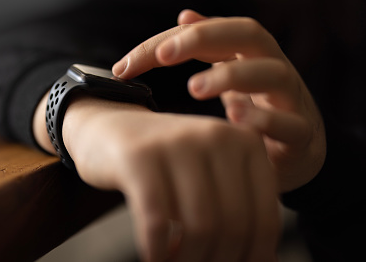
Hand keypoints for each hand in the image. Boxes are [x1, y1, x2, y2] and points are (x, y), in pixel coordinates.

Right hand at [62, 96, 278, 261]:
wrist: (110, 129)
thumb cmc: (164, 161)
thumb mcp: (209, 175)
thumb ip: (238, 209)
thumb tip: (268, 261)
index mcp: (245, 142)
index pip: (264, 217)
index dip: (253, 257)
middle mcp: (216, 136)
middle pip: (232, 225)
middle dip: (217, 261)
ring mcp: (176, 142)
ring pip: (199, 226)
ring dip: (188, 261)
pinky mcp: (138, 155)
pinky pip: (156, 220)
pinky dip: (156, 250)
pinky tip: (153, 256)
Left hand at [112, 10, 325, 192]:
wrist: (299, 153)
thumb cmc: (256, 110)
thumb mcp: (230, 75)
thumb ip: (209, 48)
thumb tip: (184, 14)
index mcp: (249, 53)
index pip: (211, 31)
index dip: (170, 39)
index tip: (124, 66)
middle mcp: (272, 67)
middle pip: (249, 33)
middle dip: (204, 37)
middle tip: (163, 56)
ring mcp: (292, 98)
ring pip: (273, 73)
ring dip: (230, 76)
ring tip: (194, 88)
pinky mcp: (302, 134)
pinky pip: (290, 123)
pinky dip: (264, 120)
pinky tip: (234, 121)